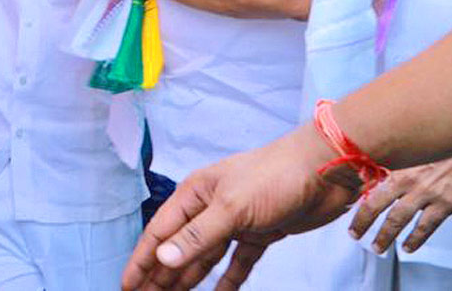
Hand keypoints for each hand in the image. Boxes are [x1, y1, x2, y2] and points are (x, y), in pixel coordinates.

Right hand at [123, 126, 360, 290]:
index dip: (142, 260)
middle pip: (179, 247)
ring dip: (187, 279)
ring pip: (204, 257)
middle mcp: (210, 207)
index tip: (127, 285)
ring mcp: (235, 221)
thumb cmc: (273, 178)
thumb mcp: (231, 207)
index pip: (160, 232)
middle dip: (159, 274)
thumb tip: (162, 258)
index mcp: (195, 194)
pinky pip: (237, 262)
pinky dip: (227, 280)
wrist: (324, 171)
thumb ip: (197, 236)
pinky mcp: (260, 233)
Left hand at [348, 153, 451, 253]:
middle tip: (354, 234)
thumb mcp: (411, 153)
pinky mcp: (445, 203)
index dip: (352, 196)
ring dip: (385, 236)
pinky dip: (415, 239)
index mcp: (396, 164)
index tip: (341, 207)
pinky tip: (408, 247)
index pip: (366, 181)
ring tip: (378, 247)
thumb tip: (365, 175)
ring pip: (398, 218)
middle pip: (377, 203)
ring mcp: (426, 191)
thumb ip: (390, 165)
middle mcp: (407, 177)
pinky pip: (425, 226)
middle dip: (363, 221)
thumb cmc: (439, 152)